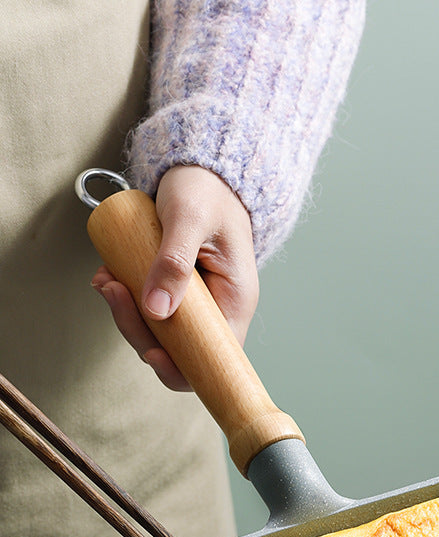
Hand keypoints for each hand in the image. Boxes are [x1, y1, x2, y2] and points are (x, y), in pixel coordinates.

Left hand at [92, 165, 258, 390]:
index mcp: (234, 302)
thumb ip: (174, 263)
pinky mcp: (174, 292)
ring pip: (157, 332)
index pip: (214, 357)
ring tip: (107, 279)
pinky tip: (109, 276)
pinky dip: (124, 298)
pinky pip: (148, 310)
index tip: (152, 352)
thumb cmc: (207, 189)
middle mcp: (217, 310)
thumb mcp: (190, 218)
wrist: (204, 169)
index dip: (182, 367)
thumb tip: (156, 310)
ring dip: (125, 312)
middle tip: (113, 293)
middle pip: (179, 350)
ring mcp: (195, 304)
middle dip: (139, 330)